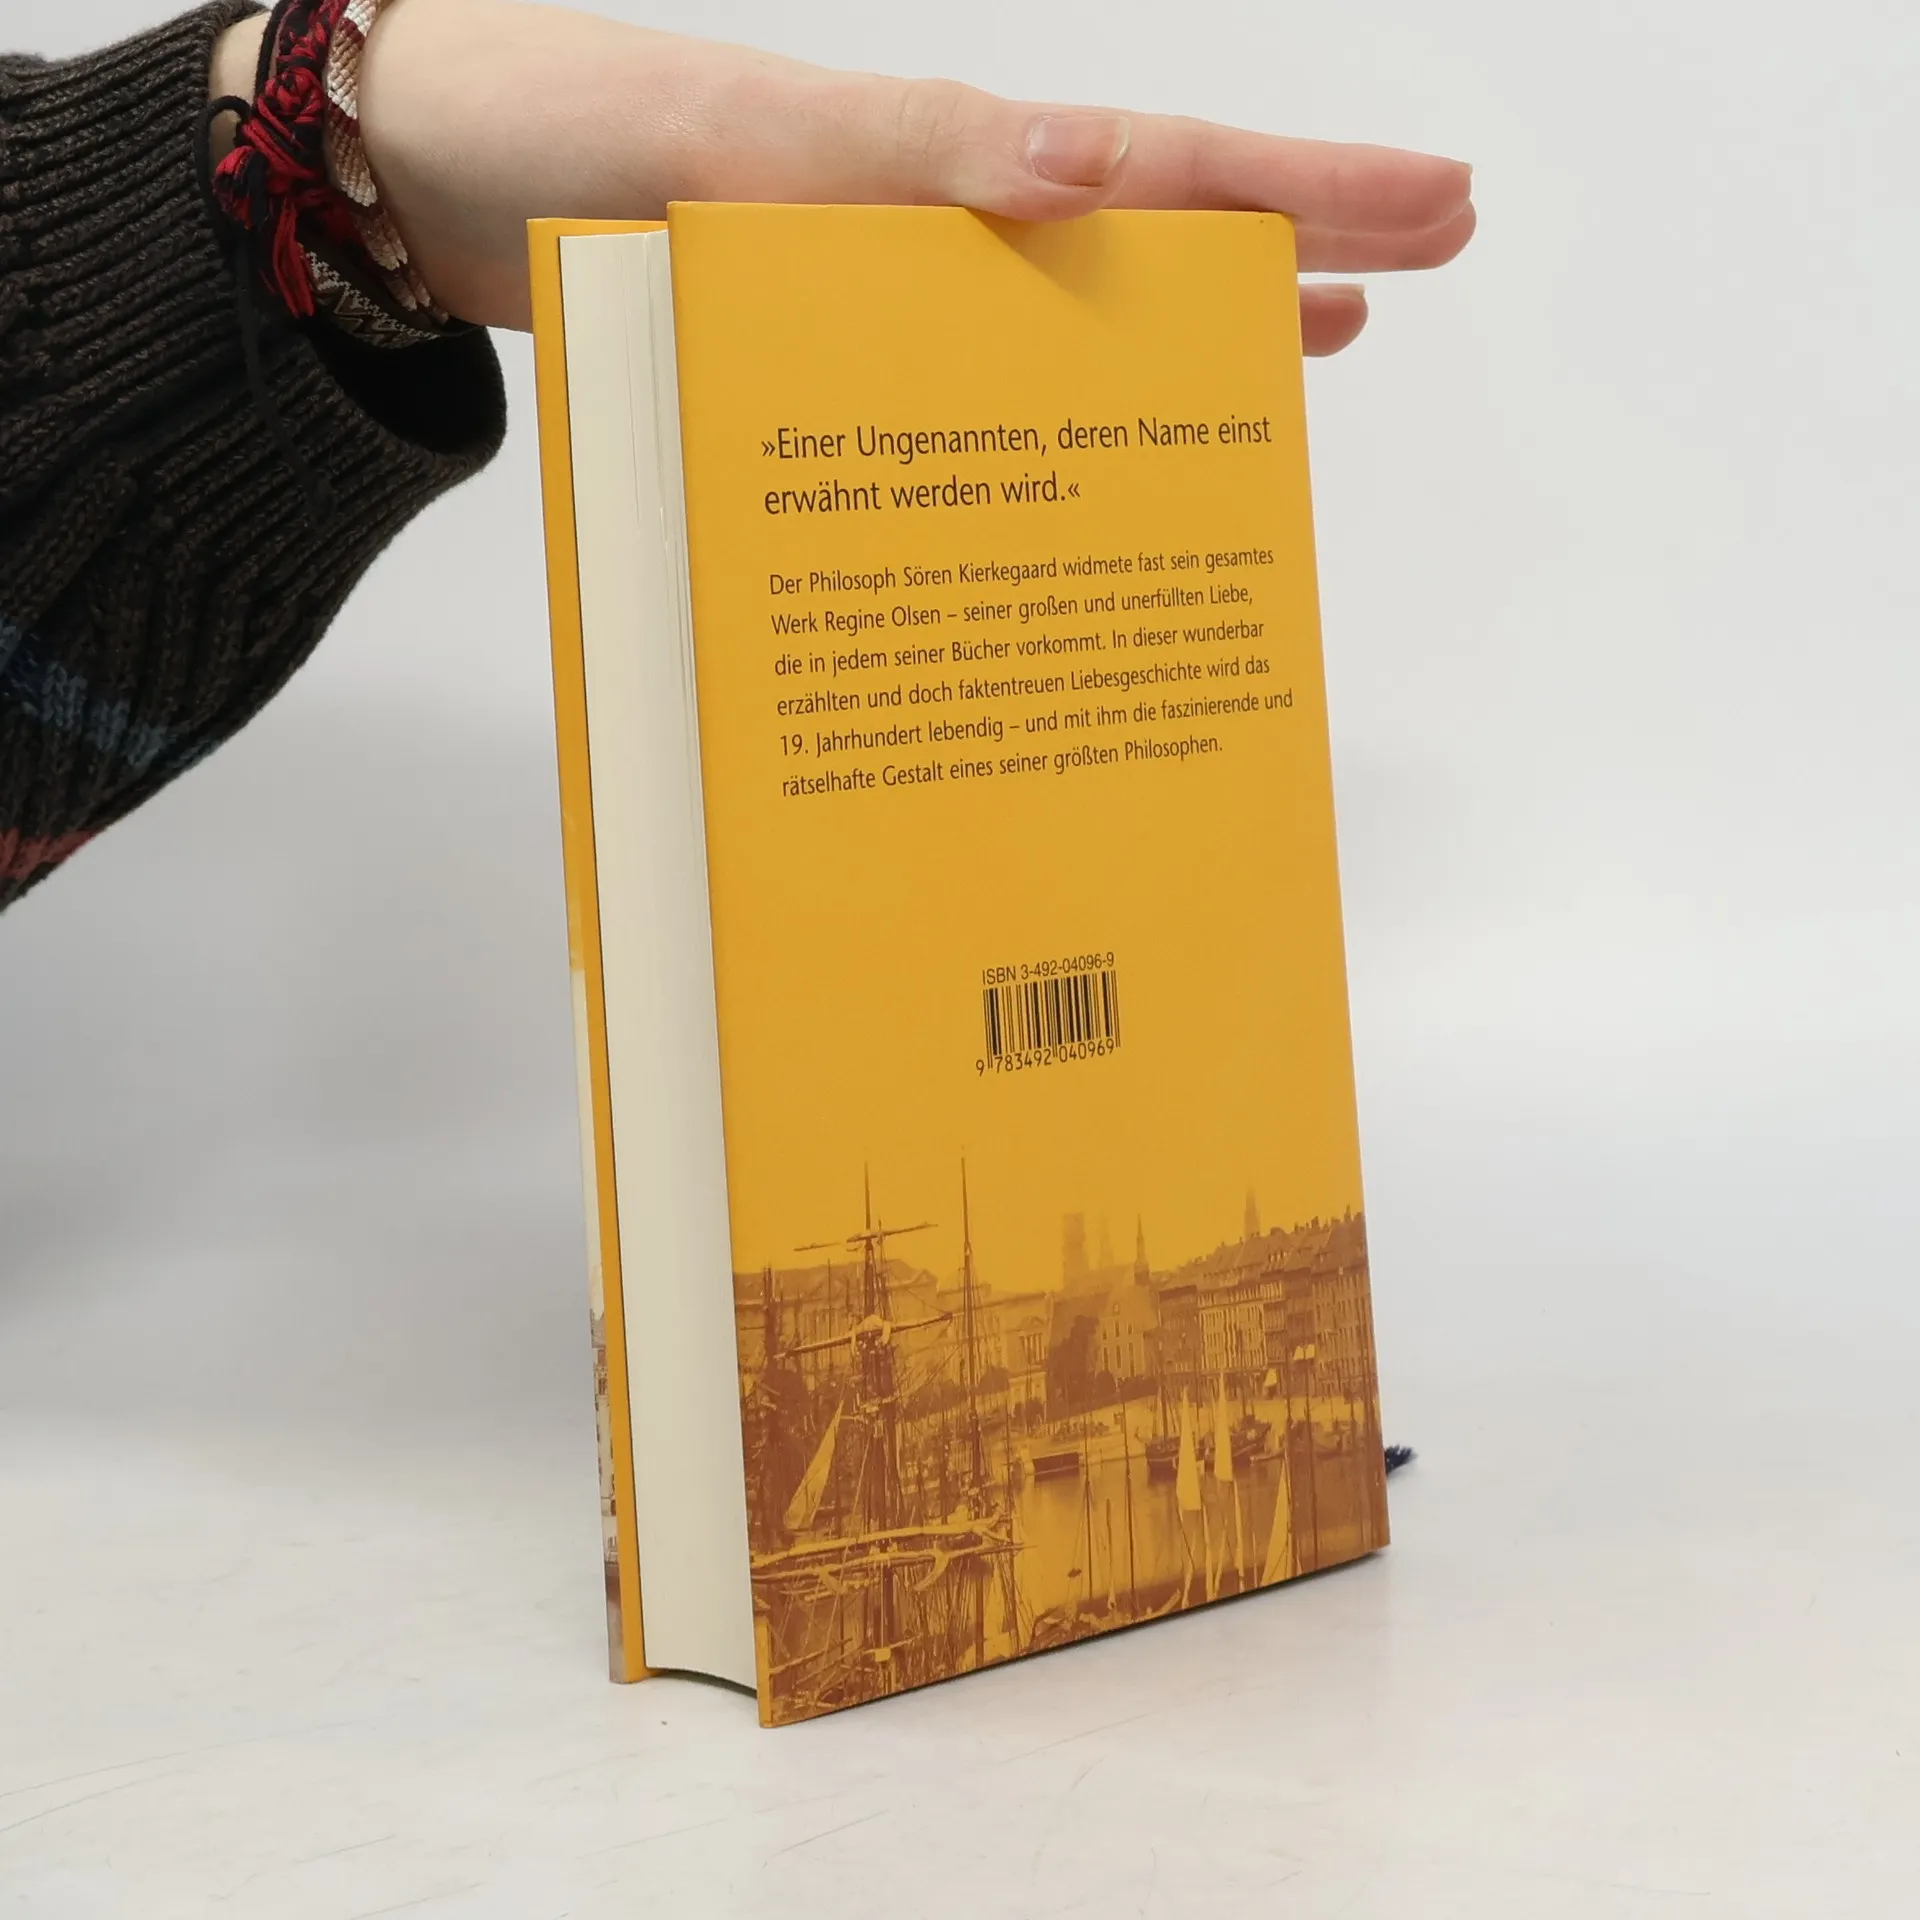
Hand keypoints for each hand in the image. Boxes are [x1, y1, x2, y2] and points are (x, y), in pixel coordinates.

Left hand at [224, 1, 1475, 351]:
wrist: (429, 185)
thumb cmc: (564, 134)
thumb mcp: (740, 137)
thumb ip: (907, 159)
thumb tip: (1096, 178)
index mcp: (936, 165)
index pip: (1157, 172)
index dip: (1299, 194)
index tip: (1434, 210)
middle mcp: (933, 226)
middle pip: (1147, 232)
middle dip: (1294, 240)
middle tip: (1432, 258)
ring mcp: (887, 290)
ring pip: (1077, 308)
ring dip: (1194, 319)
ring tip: (1317, 338)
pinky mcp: (825, 350)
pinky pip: (972, 378)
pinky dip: (1046, 404)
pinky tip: (1082, 435)